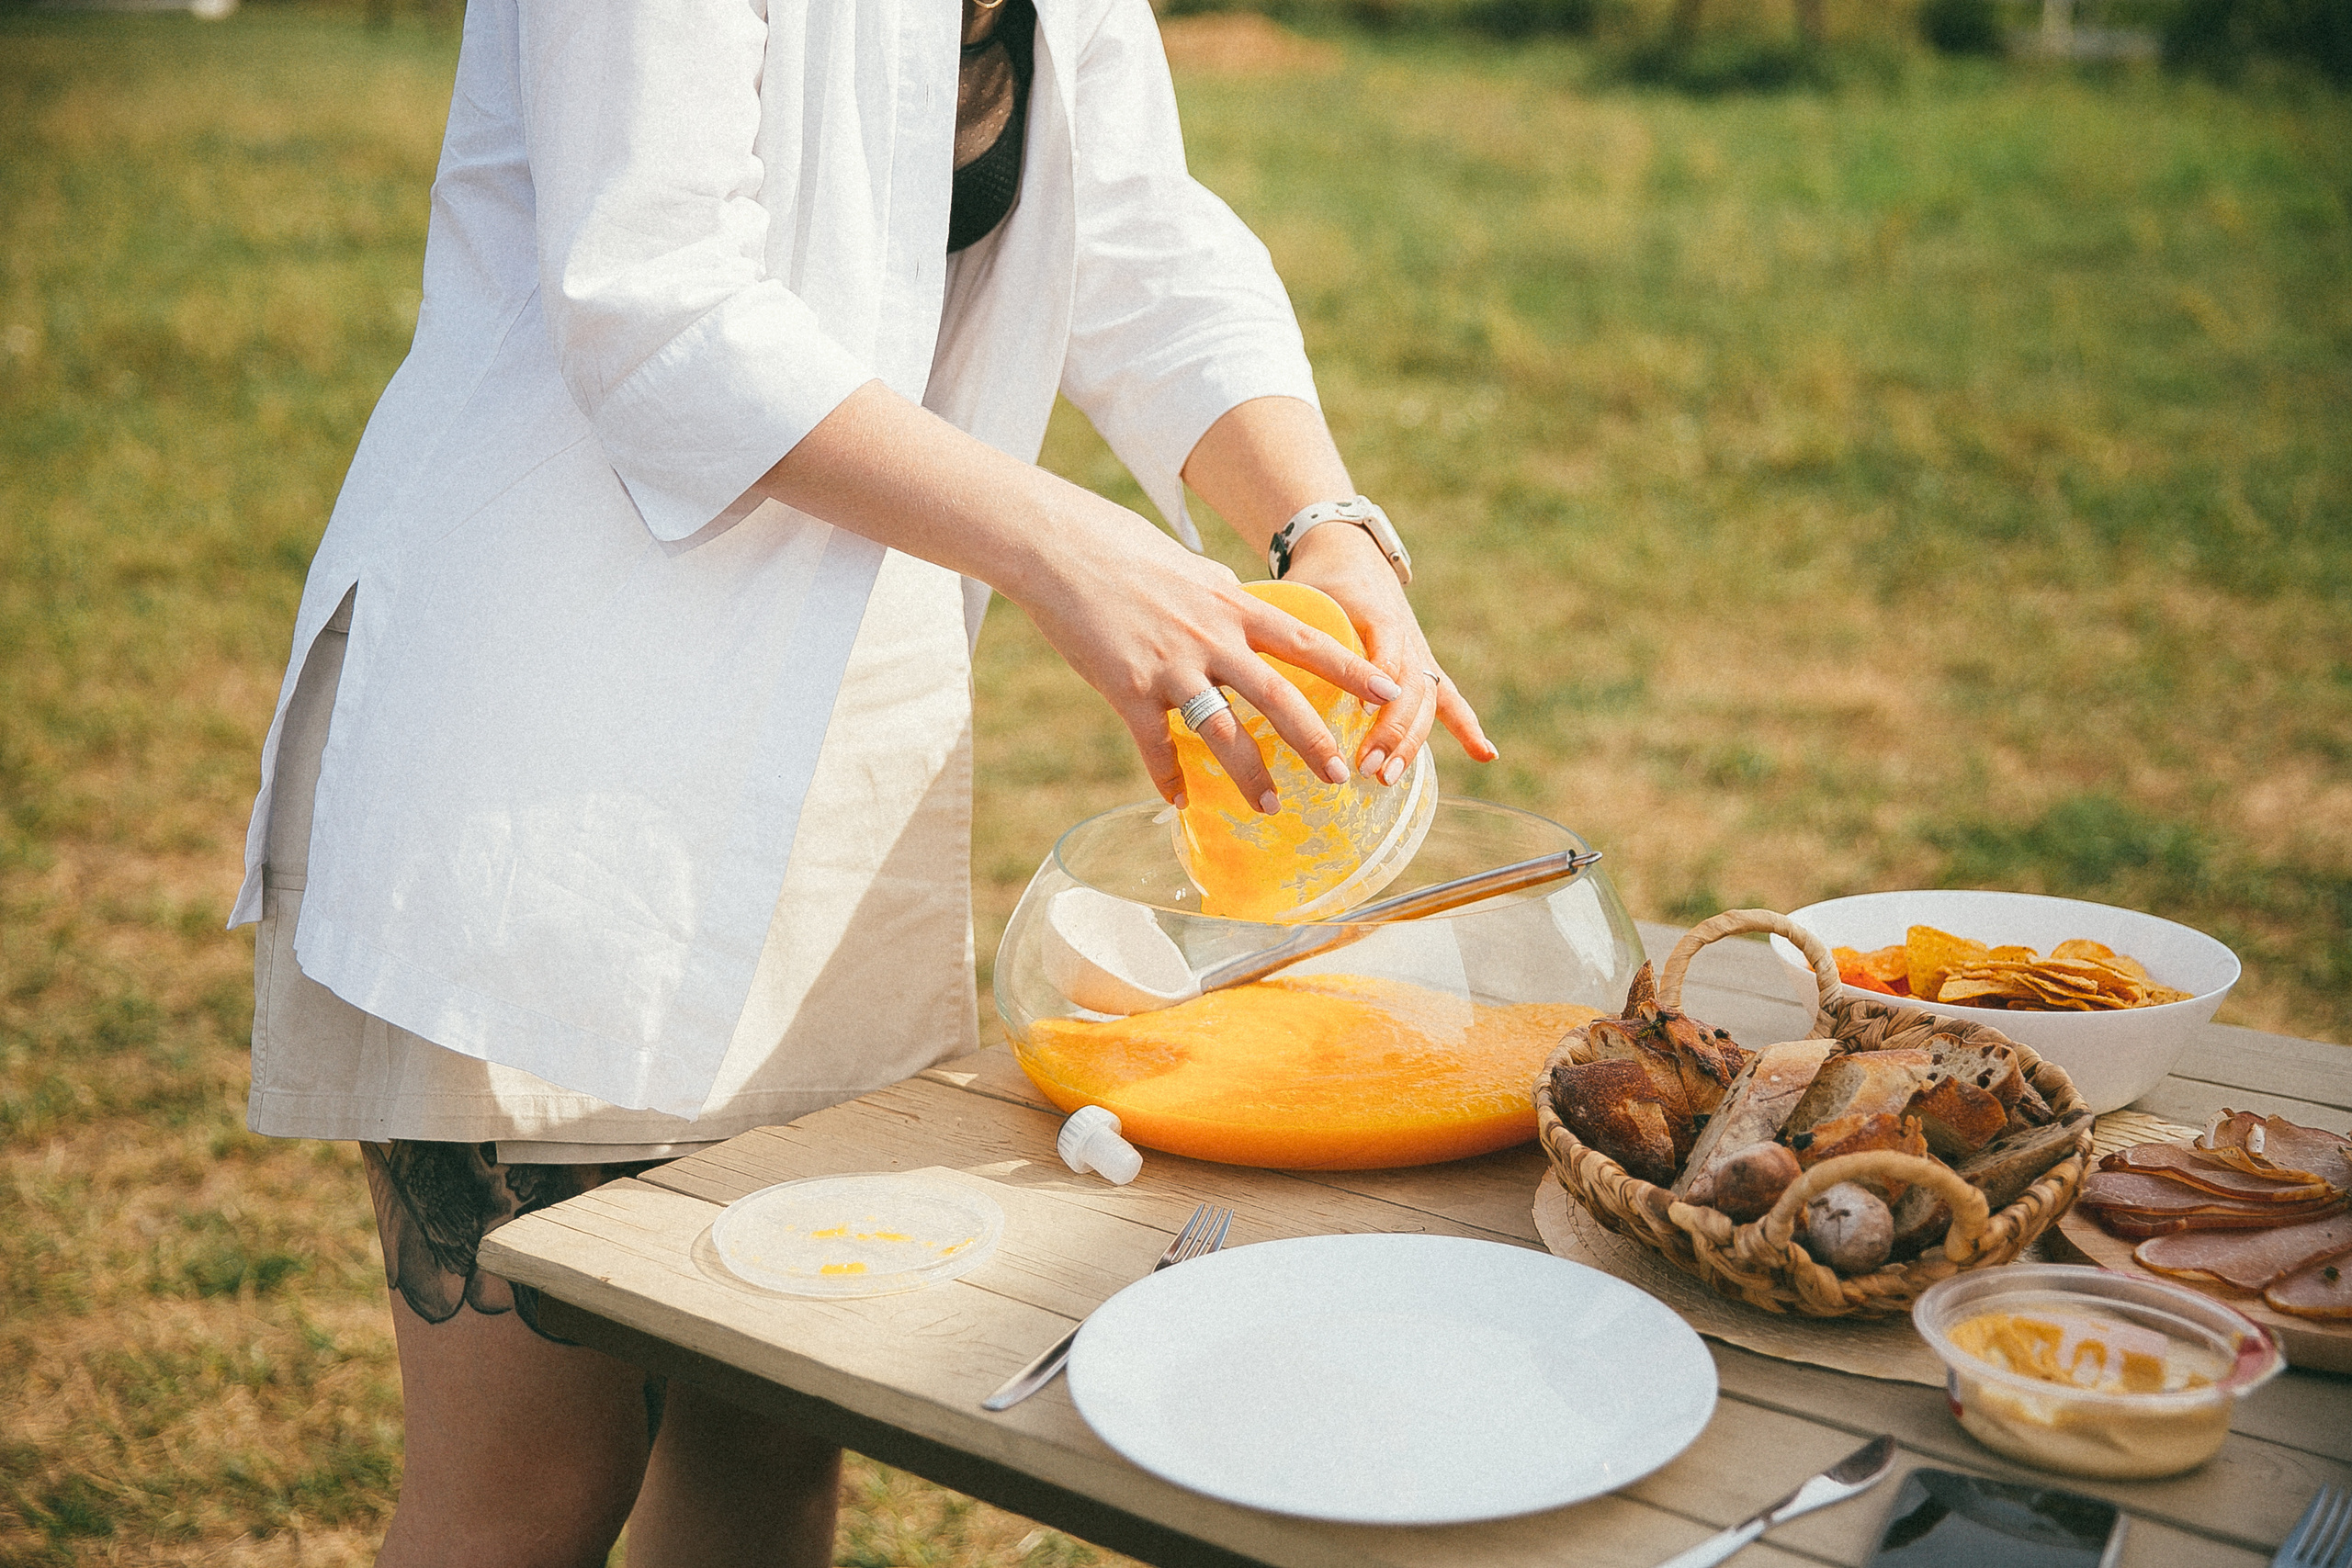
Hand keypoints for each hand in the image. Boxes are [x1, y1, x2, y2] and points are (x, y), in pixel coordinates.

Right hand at [1011, 497, 1406, 812]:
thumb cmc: (1122, 549)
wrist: (1059, 548)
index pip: (1307, 641)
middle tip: (1341, 776)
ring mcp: (1170, 667)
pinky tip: (1178, 802)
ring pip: (1223, 733)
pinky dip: (1167, 778)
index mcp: (1231, 606)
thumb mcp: (1189, 566)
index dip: (1351, 669)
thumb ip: (1221, 592)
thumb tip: (1239, 595)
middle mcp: (1211, 638)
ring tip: (1271, 806)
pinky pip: (1155, 746)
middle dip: (1315, 740)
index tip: (1388, 691)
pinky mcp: (1127, 689)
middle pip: (1278, 697)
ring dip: (1250, 775)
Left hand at [1278, 520, 1495, 781]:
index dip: (1378, 684)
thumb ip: (1275, 626)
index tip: (1363, 714)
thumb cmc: (1315, 579)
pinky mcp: (1423, 665)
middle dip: (1391, 731)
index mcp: (1373, 613)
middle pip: (1408, 689)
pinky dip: (1467, 725)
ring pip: (1425, 702)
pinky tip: (1485, 754)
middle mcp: (1403, 635)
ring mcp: (1418, 653)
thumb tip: (1232, 670)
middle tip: (1366, 766)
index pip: (1384, 651)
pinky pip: (1449, 698)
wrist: (1349, 552)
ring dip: (1411, 742)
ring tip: (1387, 777)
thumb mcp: (1297, 596)